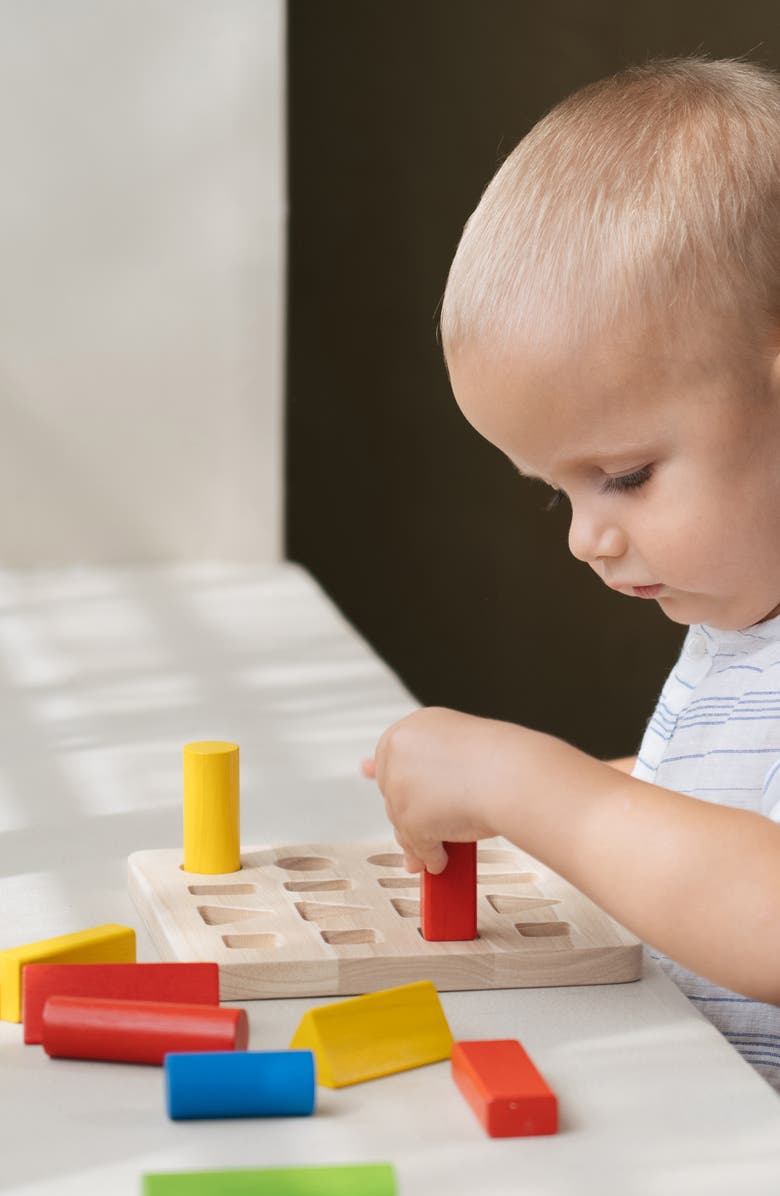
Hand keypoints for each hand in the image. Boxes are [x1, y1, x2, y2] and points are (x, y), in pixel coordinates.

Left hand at [362, 706, 524, 873]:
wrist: (514, 775)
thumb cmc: (500, 761)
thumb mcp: (457, 749)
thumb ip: (424, 765)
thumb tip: (376, 773)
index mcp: (413, 727)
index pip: (389, 756)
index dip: (394, 776)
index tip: (383, 780)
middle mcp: (400, 752)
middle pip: (394, 793)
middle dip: (411, 813)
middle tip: (431, 823)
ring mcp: (401, 785)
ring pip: (403, 823)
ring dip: (422, 839)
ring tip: (442, 847)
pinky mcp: (410, 818)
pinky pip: (418, 846)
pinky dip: (433, 855)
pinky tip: (444, 859)